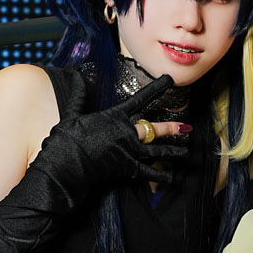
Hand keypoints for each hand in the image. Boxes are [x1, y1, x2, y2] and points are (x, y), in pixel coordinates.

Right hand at [54, 75, 189, 186]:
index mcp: (114, 116)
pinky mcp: (127, 168)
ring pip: (156, 151)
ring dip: (173, 152)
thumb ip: (79, 95)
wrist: (66, 165)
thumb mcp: (71, 114)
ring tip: (186, 153)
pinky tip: (171, 178)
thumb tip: (76, 75)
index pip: (141, 99)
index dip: (157, 88)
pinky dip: (160, 175)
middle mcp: (126, 132)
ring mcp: (128, 151)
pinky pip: (148, 172)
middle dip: (171, 128)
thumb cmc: (66, 139)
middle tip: (187, 128)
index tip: (170, 80)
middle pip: (154, 128)